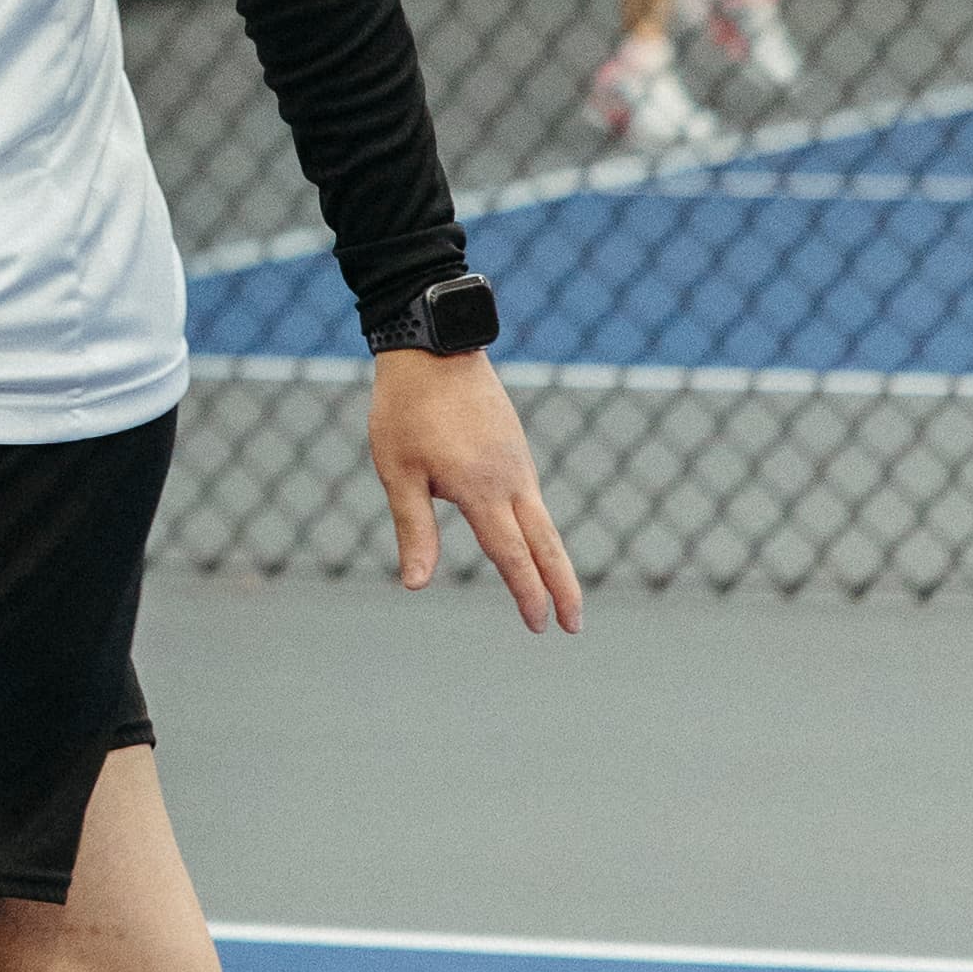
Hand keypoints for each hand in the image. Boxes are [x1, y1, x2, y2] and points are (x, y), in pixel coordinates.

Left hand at [369, 346, 580, 636]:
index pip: (511, 555)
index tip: (539, 625)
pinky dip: (540, 529)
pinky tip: (534, 541)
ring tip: (563, 593)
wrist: (435, 345)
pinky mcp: (515, 446)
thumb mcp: (398, 471)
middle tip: (575, 626)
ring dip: (554, 560)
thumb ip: (413, 529)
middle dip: (562, 588)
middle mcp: (510, 479)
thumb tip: (416, 584)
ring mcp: (518, 461)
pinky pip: (532, 498)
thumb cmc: (406, 409)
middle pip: (546, 545)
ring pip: (543, 522)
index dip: (526, 594)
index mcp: (481, 490)